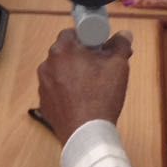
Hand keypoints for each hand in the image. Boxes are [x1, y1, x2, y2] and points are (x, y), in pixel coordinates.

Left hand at [36, 29, 132, 144]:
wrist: (87, 133)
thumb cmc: (101, 96)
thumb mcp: (118, 66)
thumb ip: (120, 45)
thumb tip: (124, 35)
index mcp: (62, 50)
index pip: (72, 33)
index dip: (88, 38)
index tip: (99, 47)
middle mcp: (47, 65)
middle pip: (65, 52)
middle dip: (81, 56)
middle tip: (99, 66)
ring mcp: (43, 85)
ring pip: (60, 71)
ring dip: (73, 73)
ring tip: (92, 86)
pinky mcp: (44, 103)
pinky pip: (56, 90)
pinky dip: (67, 91)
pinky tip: (82, 100)